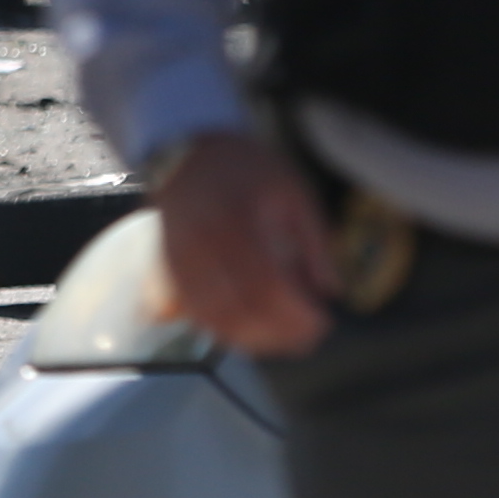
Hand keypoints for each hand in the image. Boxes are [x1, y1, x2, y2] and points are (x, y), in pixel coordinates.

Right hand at [151, 130, 341, 357]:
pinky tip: (249, 333)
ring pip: (213, 317)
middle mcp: (201, 244)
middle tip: (308, 340)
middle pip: (239, 307)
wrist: (187, 155)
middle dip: (278, 333)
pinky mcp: (167, 271)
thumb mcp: (294, 191)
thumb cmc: (246, 170)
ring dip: (252, 339)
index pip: (266, 284)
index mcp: (236, 221)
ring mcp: (178, 260)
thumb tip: (331, 291)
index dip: (294, 313)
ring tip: (284, 342)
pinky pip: (192, 312)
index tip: (322, 324)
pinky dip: (222, 330)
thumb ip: (315, 241)